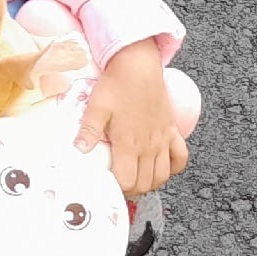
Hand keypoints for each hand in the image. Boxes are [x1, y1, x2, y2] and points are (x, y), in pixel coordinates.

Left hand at [76, 38, 186, 196]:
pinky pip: (181, 157)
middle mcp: (148, 146)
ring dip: (151, 183)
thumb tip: (76, 152)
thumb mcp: (96, 107)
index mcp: (129, 144)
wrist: (139, 65)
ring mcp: (162, 140)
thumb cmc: (118, 84)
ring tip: (138, 179)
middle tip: (120, 184)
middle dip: (132, 190)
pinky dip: (174, 167)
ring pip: (163, 175)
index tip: (107, 186)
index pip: (127, 181)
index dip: (117, 189)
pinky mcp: (171, 131)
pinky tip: (163, 167)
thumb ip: (87, 132)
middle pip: (145, 183)